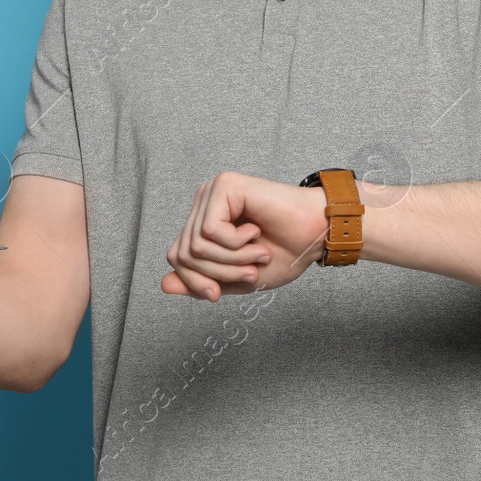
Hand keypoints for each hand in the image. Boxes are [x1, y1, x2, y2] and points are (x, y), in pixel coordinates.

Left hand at [161, 171, 328, 300]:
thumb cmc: (285, 252)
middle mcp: (205, 203)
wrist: (317, 235)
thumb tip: (163, 285)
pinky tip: (256, 232)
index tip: (218, 294)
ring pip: (197, 245)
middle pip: (183, 254)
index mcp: (205, 221)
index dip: (194, 282)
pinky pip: (210, 231)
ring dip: (232, 261)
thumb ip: (202, 282)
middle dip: (217, 274)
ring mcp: (213, 192)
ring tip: (258, 254)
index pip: (176, 257)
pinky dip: (236, 245)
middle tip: (250, 273)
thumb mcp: (236, 279)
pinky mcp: (225, 186)